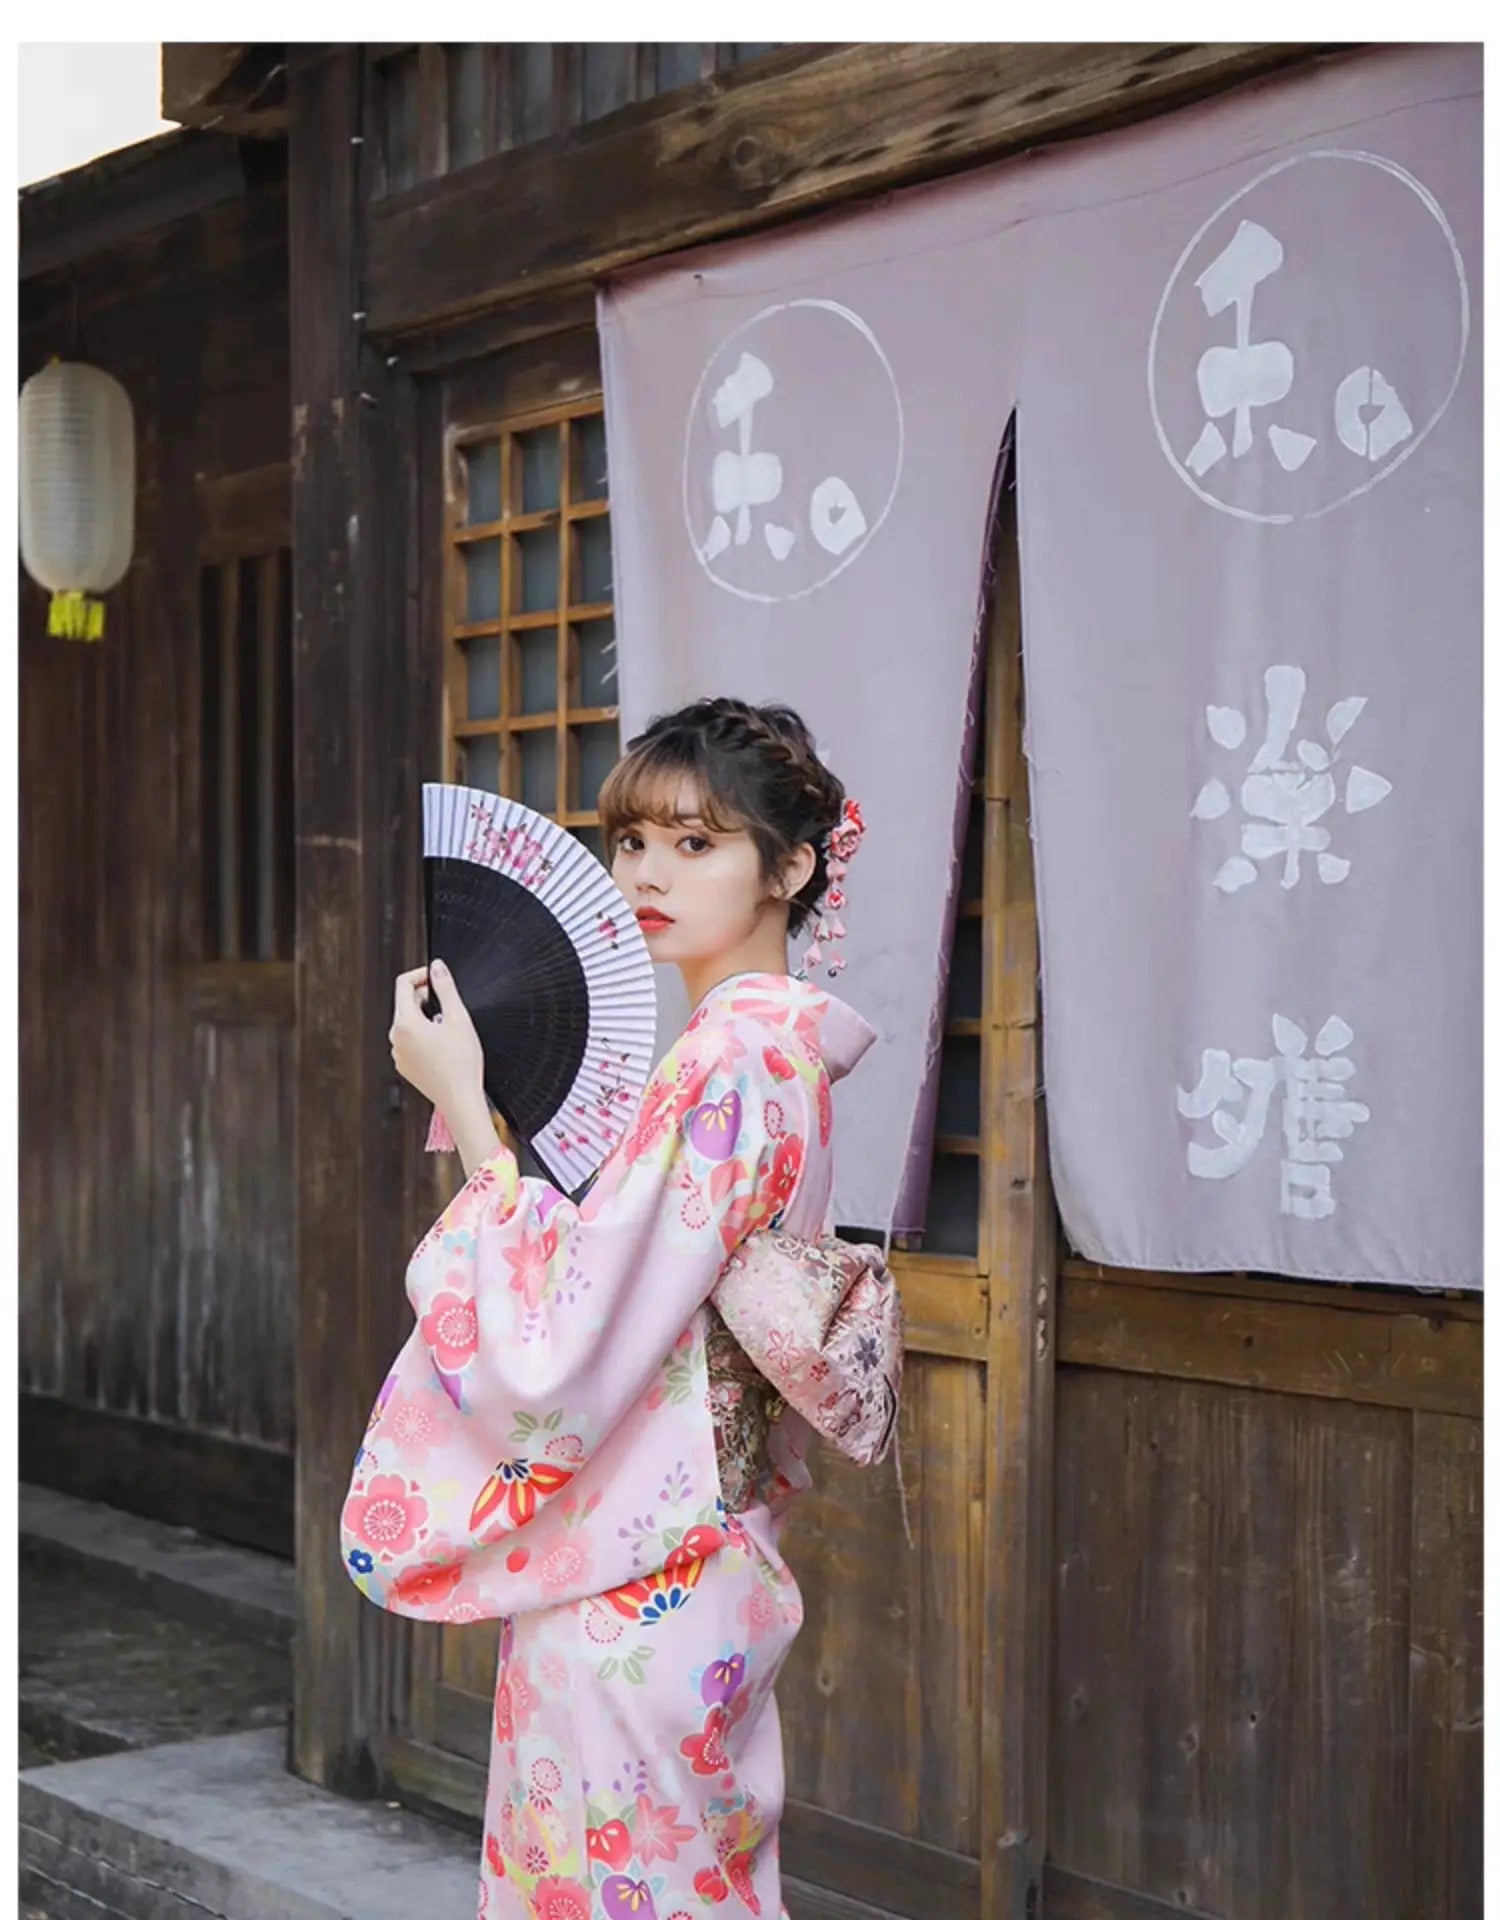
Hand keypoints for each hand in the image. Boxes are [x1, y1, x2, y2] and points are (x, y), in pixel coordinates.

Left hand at [389, 961, 485, 1119]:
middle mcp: (395, 1038)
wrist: (460, 1099)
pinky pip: (409, 1042)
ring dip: (424, 1018)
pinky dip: (423, 1036)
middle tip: (448, 1005)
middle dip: (425, 998)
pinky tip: (443, 1047)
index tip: (436, 976)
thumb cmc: (461, 1063)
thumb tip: (437, 967)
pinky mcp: (404, 1066)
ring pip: (407, 1024)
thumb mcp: (458, 1018)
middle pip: (405, 1004)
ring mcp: (398, 1054)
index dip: (420, 975)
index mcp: (405, 1024)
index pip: (403, 985)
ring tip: (448, 1030)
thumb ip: (445, 988)